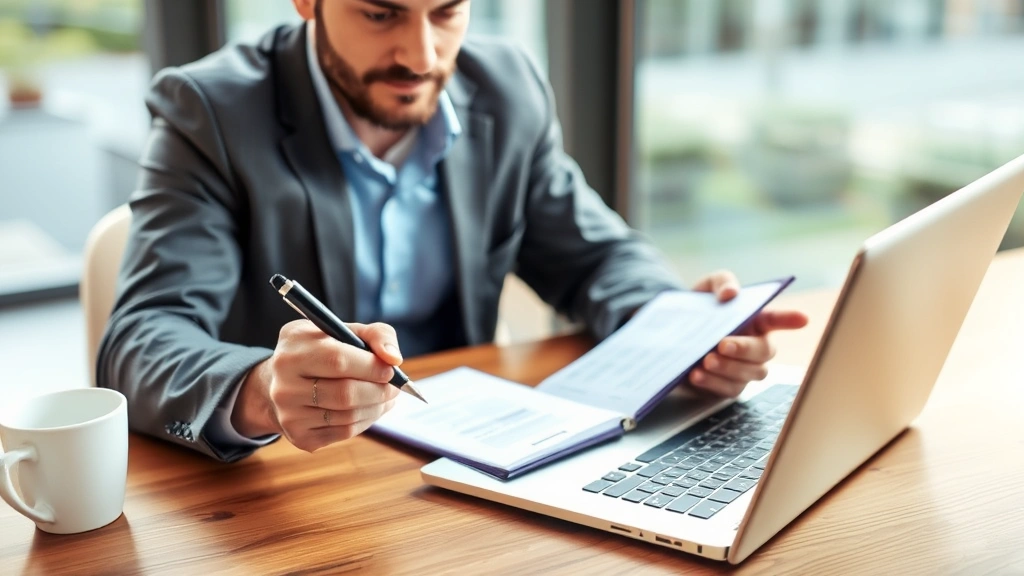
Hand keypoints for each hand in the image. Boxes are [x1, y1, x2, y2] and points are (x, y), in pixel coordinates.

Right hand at [232, 321, 401, 451]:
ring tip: (386, 397)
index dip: (371, 366)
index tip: (391, 369)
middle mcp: (284, 383)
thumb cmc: (322, 351)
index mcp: (292, 348)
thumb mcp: (343, 330)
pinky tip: (369, 409)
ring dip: (377, 407)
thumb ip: (376, 335)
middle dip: (379, 391)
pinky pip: (344, 432)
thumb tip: (394, 359)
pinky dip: (365, 421)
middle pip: (345, 394)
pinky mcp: (299, 436)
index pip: (338, 360)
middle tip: (394, 387)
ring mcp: (288, 414)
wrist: (284, 382)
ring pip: (348, 416)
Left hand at [687, 270, 807, 397]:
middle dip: (745, 349)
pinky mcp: (727, 386)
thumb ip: (722, 282)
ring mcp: (744, 369)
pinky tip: (696, 374)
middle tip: (722, 345)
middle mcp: (755, 346)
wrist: (672, 332)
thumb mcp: (707, 288)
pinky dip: (712, 383)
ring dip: (728, 368)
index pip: (776, 319)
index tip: (802, 319)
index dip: (789, 319)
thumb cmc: (698, 309)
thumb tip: (731, 293)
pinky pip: (728, 390)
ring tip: (706, 360)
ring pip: (750, 374)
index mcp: (756, 320)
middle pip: (764, 352)